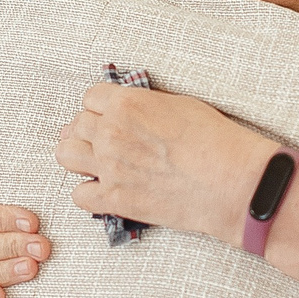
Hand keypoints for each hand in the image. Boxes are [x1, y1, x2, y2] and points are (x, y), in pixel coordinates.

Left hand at [55, 83, 271, 244]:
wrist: (232, 182)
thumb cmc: (217, 142)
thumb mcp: (180, 104)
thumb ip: (145, 104)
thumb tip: (132, 108)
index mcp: (127, 104)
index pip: (90, 98)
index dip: (100, 107)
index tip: (109, 115)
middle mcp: (111, 133)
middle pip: (76, 125)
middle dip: (88, 130)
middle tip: (104, 139)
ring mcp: (110, 167)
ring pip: (66, 155)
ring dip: (79, 156)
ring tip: (95, 162)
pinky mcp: (115, 199)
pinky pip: (79, 195)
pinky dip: (89, 192)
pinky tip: (105, 190)